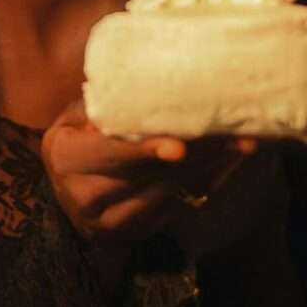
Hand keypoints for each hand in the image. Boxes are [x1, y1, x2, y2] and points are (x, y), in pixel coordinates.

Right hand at [41, 97, 256, 250]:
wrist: (69, 192)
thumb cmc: (75, 139)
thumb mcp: (74, 118)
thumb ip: (103, 104)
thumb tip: (144, 75)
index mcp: (66, 159)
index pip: (109, 155)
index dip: (144, 150)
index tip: (179, 146)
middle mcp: (85, 195)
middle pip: (148, 176)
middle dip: (194, 155)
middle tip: (229, 134)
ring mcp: (112, 220)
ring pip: (170, 194)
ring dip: (210, 168)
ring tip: (240, 143)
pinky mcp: (138, 231)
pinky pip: (179, 206)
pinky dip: (207, 182)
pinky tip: (230, 160)